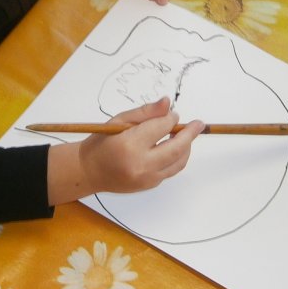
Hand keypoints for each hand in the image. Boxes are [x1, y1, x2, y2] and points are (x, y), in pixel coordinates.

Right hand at [47, 97, 203, 204]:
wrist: (89, 170)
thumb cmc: (101, 143)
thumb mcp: (119, 120)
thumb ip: (146, 112)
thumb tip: (168, 103)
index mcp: (130, 144)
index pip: (161, 127)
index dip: (170, 118)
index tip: (172, 114)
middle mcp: (140, 164)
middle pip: (177, 147)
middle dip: (190, 134)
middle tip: (198, 124)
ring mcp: (147, 178)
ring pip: (179, 161)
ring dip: (186, 147)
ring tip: (185, 136)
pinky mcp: (149, 185)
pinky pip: (170, 170)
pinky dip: (176, 158)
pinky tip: (172, 148)